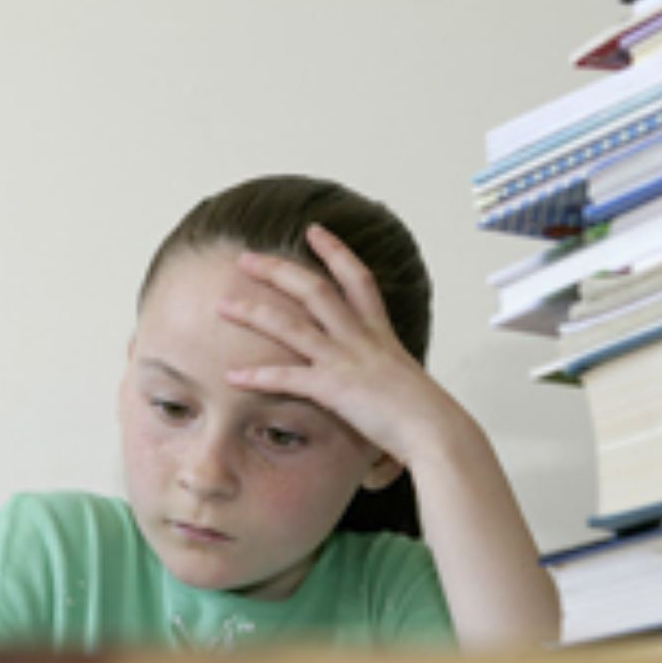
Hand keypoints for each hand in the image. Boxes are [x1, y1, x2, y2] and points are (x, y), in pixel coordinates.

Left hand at [219, 224, 464, 469]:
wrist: (438, 433)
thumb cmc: (426, 417)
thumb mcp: (404, 382)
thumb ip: (384, 373)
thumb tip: (377, 381)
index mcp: (380, 333)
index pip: (357, 278)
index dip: (335, 250)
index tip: (313, 230)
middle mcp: (361, 338)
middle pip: (314, 289)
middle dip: (278, 270)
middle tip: (245, 258)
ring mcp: (347, 360)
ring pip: (291, 325)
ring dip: (253, 312)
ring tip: (223, 305)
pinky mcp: (336, 388)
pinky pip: (288, 377)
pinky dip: (258, 376)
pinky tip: (232, 376)